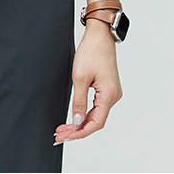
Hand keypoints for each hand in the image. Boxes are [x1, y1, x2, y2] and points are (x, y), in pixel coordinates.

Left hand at [57, 21, 122, 145]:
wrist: (99, 36)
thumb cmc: (91, 52)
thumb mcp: (80, 78)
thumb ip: (79, 102)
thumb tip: (78, 121)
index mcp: (109, 95)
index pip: (96, 123)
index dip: (80, 133)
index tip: (65, 137)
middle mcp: (114, 96)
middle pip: (96, 121)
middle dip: (77, 130)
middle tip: (60, 135)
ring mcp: (112, 93)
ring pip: (96, 115)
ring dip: (80, 123)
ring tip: (63, 128)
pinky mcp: (108, 89)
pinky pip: (97, 107)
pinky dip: (85, 114)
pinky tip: (74, 118)